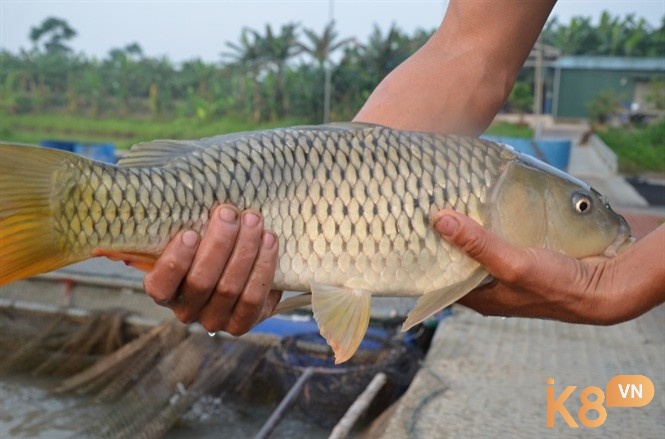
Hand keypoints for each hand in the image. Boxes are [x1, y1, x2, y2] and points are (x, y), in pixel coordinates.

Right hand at [143, 205, 281, 334]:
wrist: (239, 263)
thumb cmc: (207, 242)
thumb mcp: (191, 233)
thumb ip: (185, 222)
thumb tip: (186, 192)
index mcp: (164, 290)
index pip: (161, 284)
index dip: (176, 260)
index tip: (190, 233)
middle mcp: (186, 310)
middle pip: (201, 282)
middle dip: (219, 243)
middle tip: (230, 213)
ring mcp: (215, 320)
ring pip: (230, 288)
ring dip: (244, 250)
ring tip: (253, 221)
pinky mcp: (243, 323)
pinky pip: (254, 298)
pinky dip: (263, 267)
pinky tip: (269, 240)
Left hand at [432, 210, 664, 324]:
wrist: (605, 286)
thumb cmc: (557, 285)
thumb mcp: (511, 264)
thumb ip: (477, 244)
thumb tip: (440, 220)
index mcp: (481, 298)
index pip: (441, 280)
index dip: (426, 259)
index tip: (412, 234)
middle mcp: (490, 287)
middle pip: (458, 261)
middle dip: (444, 240)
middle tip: (426, 211)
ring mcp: (507, 272)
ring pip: (479, 248)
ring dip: (468, 229)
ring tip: (449, 202)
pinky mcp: (524, 257)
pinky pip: (499, 239)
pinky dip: (491, 225)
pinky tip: (484, 205)